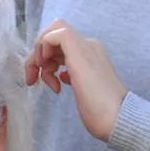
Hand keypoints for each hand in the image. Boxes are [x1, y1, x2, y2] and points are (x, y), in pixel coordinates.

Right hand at [26, 19, 126, 141]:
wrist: (117, 120)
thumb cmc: (97, 96)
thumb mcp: (81, 62)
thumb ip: (65, 40)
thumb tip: (48, 37)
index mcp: (85, 44)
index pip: (55, 30)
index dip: (42, 44)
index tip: (41, 63)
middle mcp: (85, 50)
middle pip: (53, 43)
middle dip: (39, 58)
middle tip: (33, 79)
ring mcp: (84, 65)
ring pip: (56, 57)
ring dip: (46, 69)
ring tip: (52, 87)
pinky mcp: (83, 79)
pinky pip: (62, 69)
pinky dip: (55, 76)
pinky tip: (58, 87)